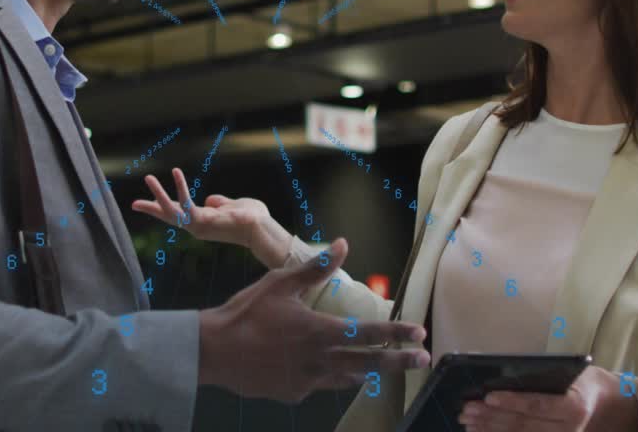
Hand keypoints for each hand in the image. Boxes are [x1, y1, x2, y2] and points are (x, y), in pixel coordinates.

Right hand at [133, 168, 288, 263]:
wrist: (261, 228)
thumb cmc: (252, 218)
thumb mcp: (232, 206)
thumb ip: (220, 203)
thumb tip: (210, 200)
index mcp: (203, 222)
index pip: (178, 215)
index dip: (163, 210)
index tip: (144, 207)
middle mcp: (197, 226)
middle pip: (169, 217)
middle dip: (152, 209)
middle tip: (132, 203)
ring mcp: (198, 225)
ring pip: (172, 211)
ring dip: (159, 194)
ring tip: (147, 178)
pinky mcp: (202, 221)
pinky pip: (187, 202)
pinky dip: (180, 187)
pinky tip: (175, 171)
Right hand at [198, 237, 430, 402]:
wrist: (214, 351)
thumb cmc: (247, 312)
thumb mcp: (280, 283)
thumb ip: (316, 268)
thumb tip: (343, 244)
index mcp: (320, 330)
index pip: (369, 333)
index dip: (397, 333)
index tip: (420, 334)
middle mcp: (320, 360)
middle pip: (369, 363)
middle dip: (399, 361)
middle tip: (423, 360)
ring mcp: (308, 381)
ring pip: (347, 378)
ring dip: (367, 372)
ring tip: (385, 370)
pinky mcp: (293, 394)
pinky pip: (319, 385)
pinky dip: (329, 376)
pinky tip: (330, 370)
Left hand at [458, 365, 637, 430]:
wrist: (605, 404)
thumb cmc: (579, 381)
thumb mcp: (569, 372)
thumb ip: (542, 376)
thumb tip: (501, 374)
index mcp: (574, 406)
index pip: (538, 405)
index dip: (512, 401)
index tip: (488, 396)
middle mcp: (569, 430)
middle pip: (524, 425)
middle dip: (491, 418)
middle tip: (466, 410)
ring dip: (490, 431)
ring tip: (467, 422)